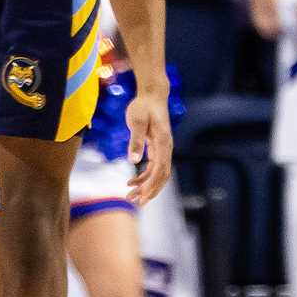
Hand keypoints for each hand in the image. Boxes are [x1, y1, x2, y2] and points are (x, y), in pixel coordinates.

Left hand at [125, 84, 173, 205]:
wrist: (152, 94)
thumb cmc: (143, 106)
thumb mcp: (136, 121)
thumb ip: (136, 140)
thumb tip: (134, 161)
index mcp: (163, 142)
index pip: (160, 170)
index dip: (151, 186)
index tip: (141, 198)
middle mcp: (166, 148)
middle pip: (162, 176)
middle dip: (149, 191)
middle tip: (134, 202)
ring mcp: (163, 148)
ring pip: (158, 174)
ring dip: (145, 187)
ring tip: (129, 196)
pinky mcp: (157, 147)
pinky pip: (153, 168)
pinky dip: (143, 177)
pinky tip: (130, 182)